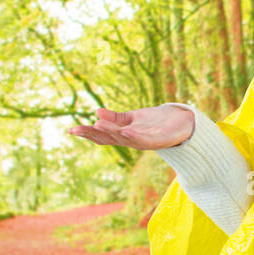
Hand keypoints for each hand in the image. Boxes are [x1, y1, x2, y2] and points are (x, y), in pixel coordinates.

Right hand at [67, 105, 194, 149]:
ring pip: (124, 138)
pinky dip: (134, 135)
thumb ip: (115, 118)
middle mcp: (132, 141)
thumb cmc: (156, 122)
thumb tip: (96, 113)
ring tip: (96, 125)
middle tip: (76, 129)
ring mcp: (145, 141)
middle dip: (93, 134)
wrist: (183, 123)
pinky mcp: (160, 140)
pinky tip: (125, 130)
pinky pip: (145, 138)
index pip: (102, 136)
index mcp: (124, 136)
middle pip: (109, 138)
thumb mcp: (132, 118)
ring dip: (111, 132)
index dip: (87, 134)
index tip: (70, 130)